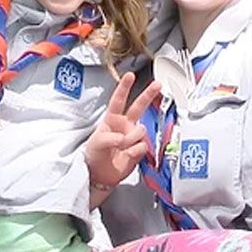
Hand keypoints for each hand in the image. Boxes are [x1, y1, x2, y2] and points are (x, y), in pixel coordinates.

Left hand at [84, 73, 163, 190]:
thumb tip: (123, 138)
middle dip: (148, 94)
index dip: (124, 88)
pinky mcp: (140, 149)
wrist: (100, 175)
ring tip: (121, 149)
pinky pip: (143, 146)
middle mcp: (124, 125)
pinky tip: (127, 156)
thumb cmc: (94, 156)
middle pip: (138, 106)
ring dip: (131, 140)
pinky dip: (135, 152)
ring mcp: (133, 136)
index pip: (118, 101)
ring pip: (141, 130)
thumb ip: (109, 138)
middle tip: (157, 84)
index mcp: (111, 120)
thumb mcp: (96, 144)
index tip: (130, 76)